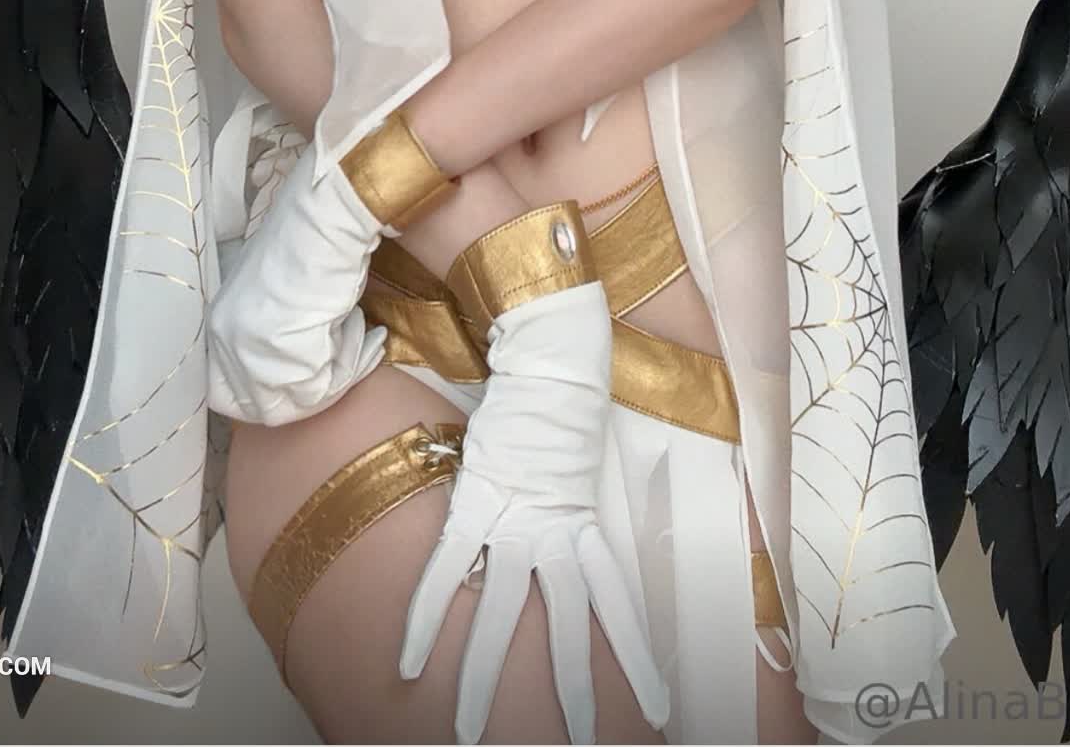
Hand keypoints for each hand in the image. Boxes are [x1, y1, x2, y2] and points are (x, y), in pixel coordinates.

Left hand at [206, 139, 385, 424]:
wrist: (327, 217)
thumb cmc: (309, 246)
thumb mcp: (276, 302)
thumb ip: (271, 341)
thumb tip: (293, 377)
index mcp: (217, 327)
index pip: (228, 398)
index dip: (271, 400)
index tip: (309, 386)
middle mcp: (225, 343)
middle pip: (264, 409)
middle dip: (309, 396)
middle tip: (342, 365)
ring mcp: (252, 350)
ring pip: (298, 401)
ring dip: (336, 375)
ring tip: (356, 332)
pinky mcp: (286, 354)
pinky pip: (324, 385)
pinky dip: (351, 362)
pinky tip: (360, 323)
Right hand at [399, 281, 669, 744]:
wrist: (551, 360)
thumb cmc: (559, 408)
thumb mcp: (575, 467)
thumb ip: (571, 502)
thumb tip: (569, 520)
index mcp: (584, 528)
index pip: (617, 606)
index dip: (636, 658)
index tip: (662, 710)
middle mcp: (554, 536)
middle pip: (565, 632)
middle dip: (574, 695)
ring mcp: (513, 524)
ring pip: (503, 618)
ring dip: (483, 679)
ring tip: (469, 735)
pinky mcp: (475, 506)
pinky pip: (448, 572)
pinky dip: (424, 619)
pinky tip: (407, 665)